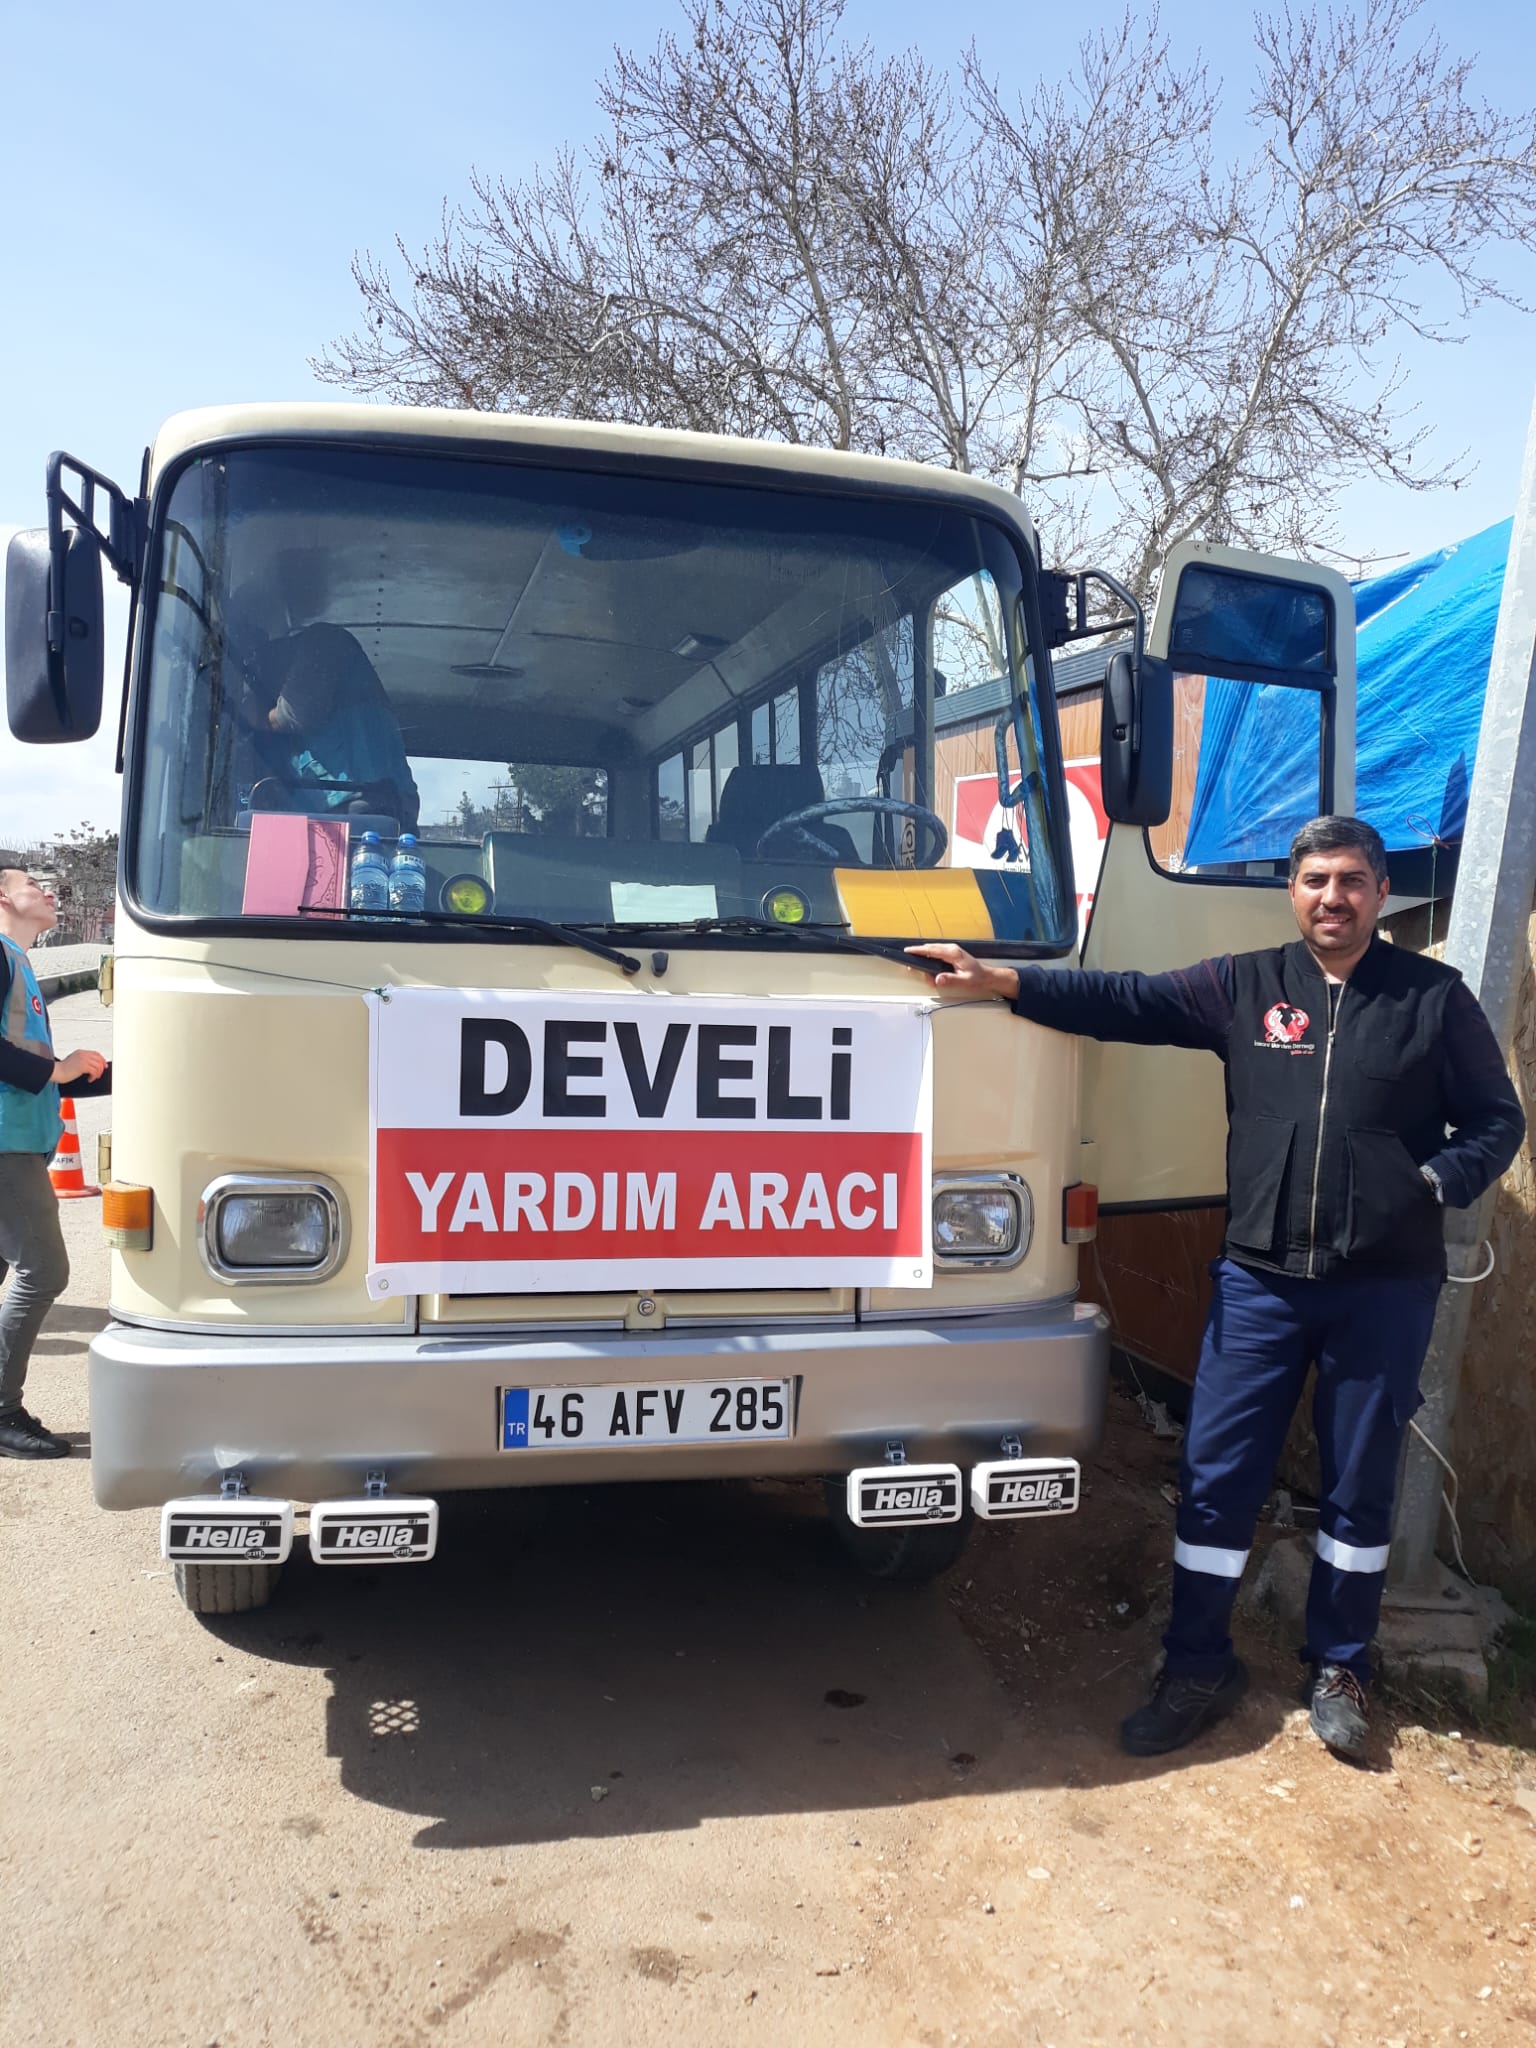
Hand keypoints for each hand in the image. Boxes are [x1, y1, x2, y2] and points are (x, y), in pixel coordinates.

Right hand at [53, 1049, 106, 1084]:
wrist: (56, 1071)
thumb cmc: (63, 1069)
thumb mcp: (74, 1060)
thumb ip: (82, 1060)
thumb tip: (93, 1065)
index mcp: (81, 1052)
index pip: (96, 1054)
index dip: (102, 1060)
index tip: (104, 1066)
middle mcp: (83, 1054)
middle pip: (99, 1059)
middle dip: (101, 1068)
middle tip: (98, 1074)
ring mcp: (83, 1059)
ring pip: (98, 1066)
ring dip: (97, 1073)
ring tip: (93, 1077)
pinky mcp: (82, 1066)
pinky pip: (94, 1071)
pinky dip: (94, 1076)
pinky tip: (89, 1079)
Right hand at [904, 943, 1018, 1000]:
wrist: (986, 976)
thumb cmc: (977, 977)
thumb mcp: (964, 981)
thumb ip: (950, 980)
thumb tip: (938, 978)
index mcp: (953, 953)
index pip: (932, 950)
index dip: (918, 950)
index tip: (908, 951)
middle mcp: (951, 949)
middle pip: (930, 949)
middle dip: (919, 957)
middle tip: (911, 967)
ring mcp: (951, 950)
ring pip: (932, 951)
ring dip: (926, 962)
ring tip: (928, 977)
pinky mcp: (951, 954)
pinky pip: (936, 954)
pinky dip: (930, 961)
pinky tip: (931, 972)